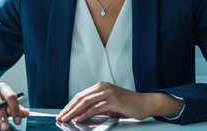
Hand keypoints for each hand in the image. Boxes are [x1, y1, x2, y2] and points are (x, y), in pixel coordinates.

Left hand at [56, 82, 183, 122]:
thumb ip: (97, 107)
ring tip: (66, 119)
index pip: (81, 95)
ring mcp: (108, 92)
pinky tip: (79, 119)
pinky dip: (85, 114)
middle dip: (69, 108)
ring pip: (86, 102)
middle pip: (81, 97)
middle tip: (60, 116)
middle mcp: (104, 87)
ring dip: (74, 111)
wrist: (145, 103)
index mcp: (101, 86)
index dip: (71, 104)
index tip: (63, 112)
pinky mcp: (113, 100)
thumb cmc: (129, 105)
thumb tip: (82, 115)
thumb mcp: (110, 105)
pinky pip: (95, 108)